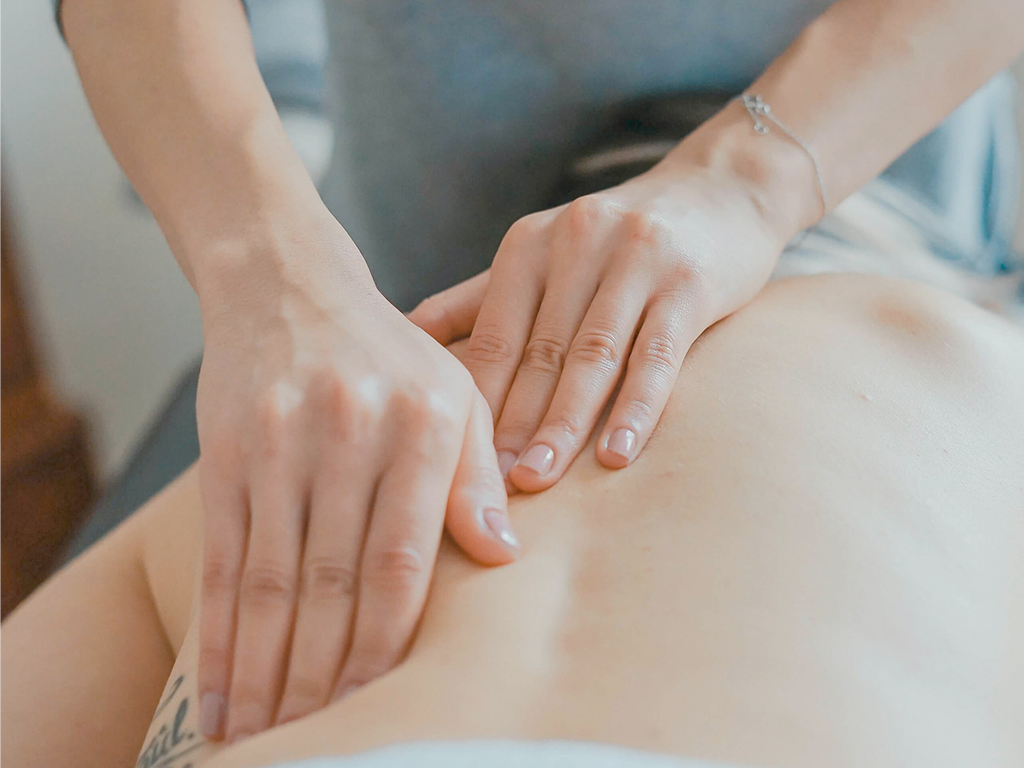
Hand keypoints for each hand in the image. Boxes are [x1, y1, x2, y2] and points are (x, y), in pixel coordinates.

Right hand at [193, 215, 517, 741]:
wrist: (290, 285)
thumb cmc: (391, 356)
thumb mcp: (456, 396)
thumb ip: (478, 477)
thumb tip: (502, 559)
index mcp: (424, 424)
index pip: (403, 560)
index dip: (387, 643)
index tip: (381, 706)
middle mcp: (350, 432)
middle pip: (332, 581)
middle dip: (322, 676)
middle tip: (317, 743)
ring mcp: (280, 441)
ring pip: (271, 580)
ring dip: (265, 671)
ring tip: (262, 738)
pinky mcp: (226, 451)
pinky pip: (222, 558)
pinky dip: (218, 634)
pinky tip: (218, 690)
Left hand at [410, 130, 806, 492]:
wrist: (721, 188)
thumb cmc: (618, 240)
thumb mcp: (544, 253)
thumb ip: (480, 297)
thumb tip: (406, 336)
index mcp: (529, 245)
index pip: (492, 335)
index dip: (473, 400)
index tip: (452, 461)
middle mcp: (576, 243)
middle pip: (538, 351)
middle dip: (511, 424)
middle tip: (488, 487)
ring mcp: (636, 259)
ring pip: (592, 356)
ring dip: (563, 423)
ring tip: (538, 479)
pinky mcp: (689, 282)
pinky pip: (658, 354)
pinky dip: (636, 407)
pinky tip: (617, 455)